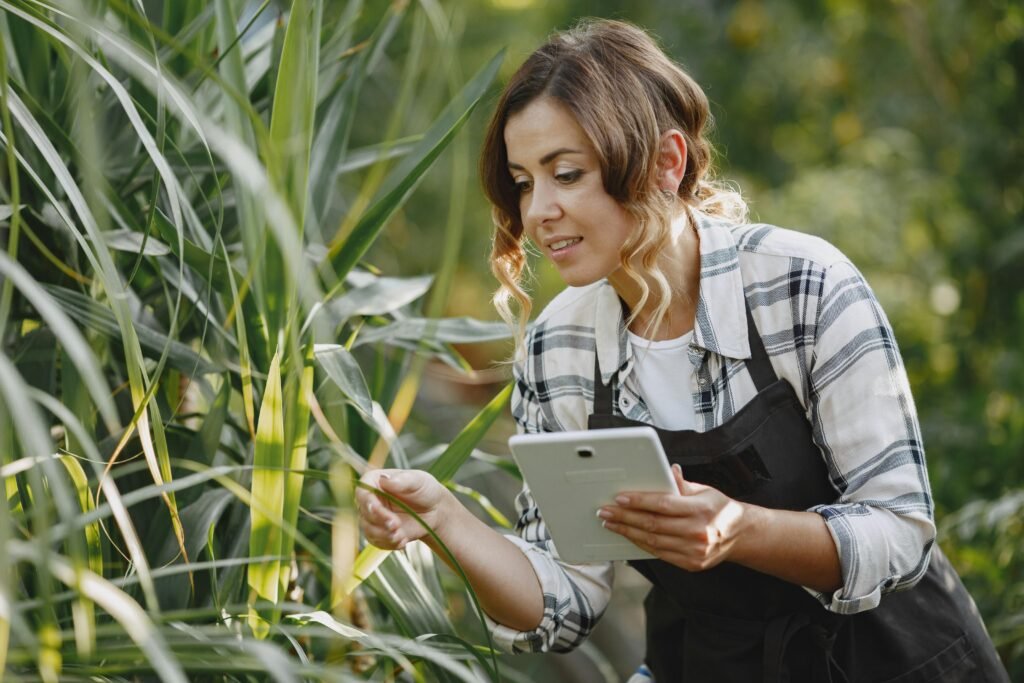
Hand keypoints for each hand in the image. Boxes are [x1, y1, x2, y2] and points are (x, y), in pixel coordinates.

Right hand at [355, 469, 452, 550]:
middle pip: (364, 513)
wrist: (433, 510)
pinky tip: (402, 541)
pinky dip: (389, 544)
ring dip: (384, 535)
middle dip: (379, 521)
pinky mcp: (380, 533)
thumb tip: (385, 478)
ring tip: (401, 536)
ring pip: (369, 530)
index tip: (377, 509)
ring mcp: (373, 518)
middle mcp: (370, 500)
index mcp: (375, 482)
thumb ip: (402, 479)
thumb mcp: (418, 480)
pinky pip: (378, 542)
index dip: (367, 502)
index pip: (363, 492)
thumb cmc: (424, 489)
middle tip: (396, 525)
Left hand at [598, 464, 747, 571]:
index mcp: (700, 509)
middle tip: (604, 512)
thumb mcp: (704, 490)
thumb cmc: (718, 508)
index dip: (638, 501)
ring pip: (653, 542)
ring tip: (611, 524)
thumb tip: (667, 469)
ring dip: (628, 532)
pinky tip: (629, 536)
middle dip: (624, 518)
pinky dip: (641, 545)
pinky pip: (660, 554)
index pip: (663, 504)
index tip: (619, 498)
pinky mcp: (690, 563)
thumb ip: (682, 484)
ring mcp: (694, 550)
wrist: (740, 535)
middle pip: (653, 524)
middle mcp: (697, 531)